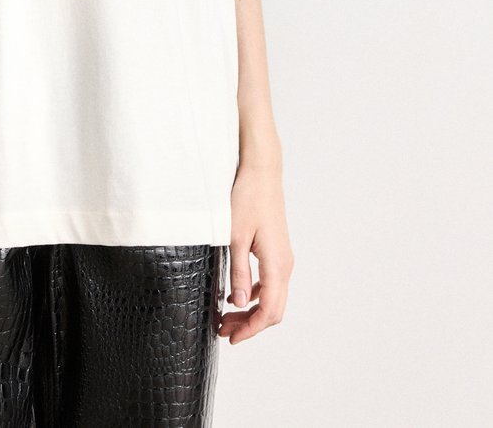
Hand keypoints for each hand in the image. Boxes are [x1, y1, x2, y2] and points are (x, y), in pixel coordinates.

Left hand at [218, 157, 293, 343]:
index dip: (251, 330)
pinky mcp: (277, 251)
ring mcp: (283, 258)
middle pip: (273, 309)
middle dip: (250, 325)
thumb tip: (239, 303)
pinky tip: (236, 295)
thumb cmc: (248, 198)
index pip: (269, 311)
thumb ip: (239, 272)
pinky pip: (271, 283)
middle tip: (223, 330)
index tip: (231, 338)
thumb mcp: (236, 236)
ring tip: (226, 317)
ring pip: (273, 298)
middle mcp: (285, 264)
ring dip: (252, 311)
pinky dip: (256, 295)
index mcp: (276, 264)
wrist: (262, 172)